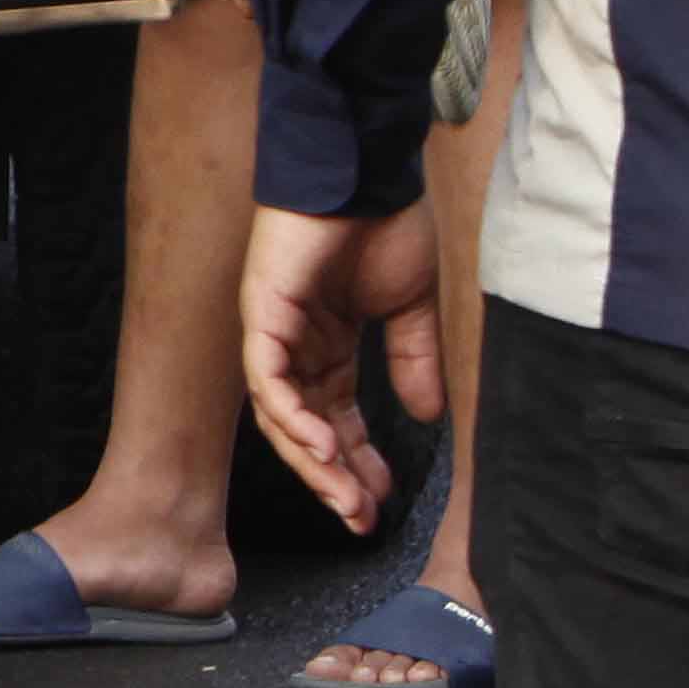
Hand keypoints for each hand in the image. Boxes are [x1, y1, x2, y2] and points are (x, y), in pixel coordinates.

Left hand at [239, 204, 437, 533]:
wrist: (366, 169)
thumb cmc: (385, 225)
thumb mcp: (410, 306)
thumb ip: (413, 360)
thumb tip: (427, 416)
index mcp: (330, 347)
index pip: (337, 421)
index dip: (357, 464)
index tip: (381, 503)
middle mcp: (297, 346)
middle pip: (306, 429)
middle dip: (333, 478)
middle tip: (360, 517)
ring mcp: (274, 330)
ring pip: (281, 414)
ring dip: (312, 459)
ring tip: (344, 496)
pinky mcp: (261, 311)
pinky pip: (268, 376)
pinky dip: (292, 414)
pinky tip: (321, 446)